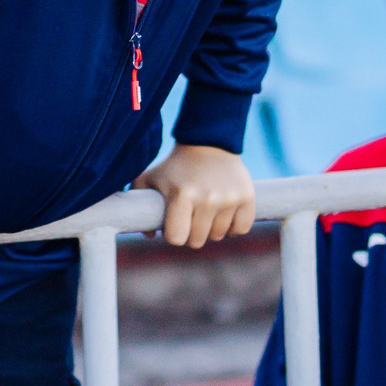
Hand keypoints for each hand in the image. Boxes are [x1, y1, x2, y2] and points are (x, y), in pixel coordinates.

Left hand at [136, 143, 256, 248]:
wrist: (207, 143)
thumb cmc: (174, 167)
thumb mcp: (149, 180)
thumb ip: (138, 206)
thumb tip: (150, 234)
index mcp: (181, 195)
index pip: (177, 239)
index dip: (173, 235)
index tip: (174, 224)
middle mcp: (207, 198)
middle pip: (197, 241)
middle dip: (191, 233)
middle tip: (190, 216)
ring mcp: (229, 198)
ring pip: (219, 236)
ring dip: (211, 229)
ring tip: (206, 210)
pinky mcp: (247, 197)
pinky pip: (241, 229)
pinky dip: (233, 227)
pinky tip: (224, 213)